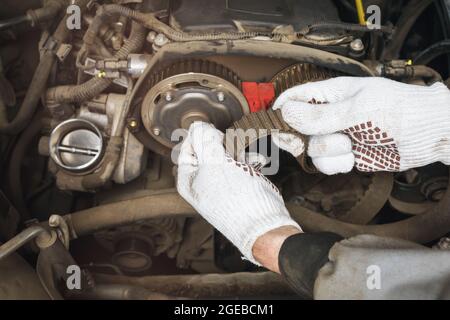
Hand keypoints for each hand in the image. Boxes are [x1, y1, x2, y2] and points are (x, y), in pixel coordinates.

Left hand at [176, 122, 300, 264]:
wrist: (264, 223)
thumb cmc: (236, 198)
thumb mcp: (215, 162)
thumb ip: (204, 140)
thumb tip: (197, 125)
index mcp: (188, 179)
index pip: (187, 147)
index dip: (201, 136)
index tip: (214, 134)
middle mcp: (201, 182)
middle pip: (207, 149)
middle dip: (223, 144)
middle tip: (231, 146)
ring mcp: (220, 185)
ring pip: (226, 156)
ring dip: (239, 151)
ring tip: (247, 156)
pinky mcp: (237, 186)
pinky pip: (240, 166)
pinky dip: (248, 161)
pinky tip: (256, 162)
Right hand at [273, 77, 449, 173]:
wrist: (428, 134)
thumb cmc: (398, 111)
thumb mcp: (357, 109)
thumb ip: (320, 115)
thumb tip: (285, 113)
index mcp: (330, 94)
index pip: (294, 98)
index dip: (281, 110)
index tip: (276, 125)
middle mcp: (329, 115)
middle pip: (296, 129)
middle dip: (303, 138)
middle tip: (311, 141)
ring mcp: (336, 136)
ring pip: (311, 150)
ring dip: (328, 152)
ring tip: (350, 146)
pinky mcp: (345, 155)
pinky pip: (326, 164)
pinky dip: (336, 165)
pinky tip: (353, 158)